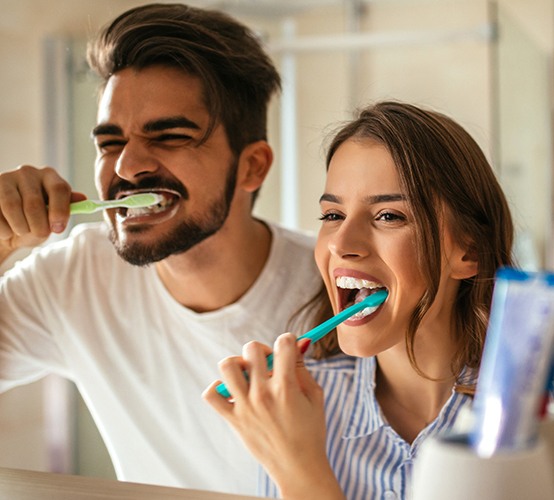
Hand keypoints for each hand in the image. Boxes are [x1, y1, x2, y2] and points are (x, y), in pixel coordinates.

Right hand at [0, 165, 85, 252]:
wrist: (9, 228)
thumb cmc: (37, 220)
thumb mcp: (55, 216)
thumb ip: (67, 208)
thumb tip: (82, 199)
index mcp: (50, 176)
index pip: (59, 189)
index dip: (60, 211)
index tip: (58, 229)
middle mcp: (28, 172)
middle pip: (34, 203)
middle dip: (38, 226)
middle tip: (39, 234)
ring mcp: (5, 178)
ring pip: (11, 207)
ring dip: (19, 227)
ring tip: (22, 231)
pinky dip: (3, 229)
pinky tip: (7, 231)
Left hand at [203, 333, 344, 499]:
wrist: (298, 468)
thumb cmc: (310, 432)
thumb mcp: (315, 396)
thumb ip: (303, 367)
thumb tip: (298, 342)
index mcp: (286, 387)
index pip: (283, 343)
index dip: (288, 340)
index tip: (288, 346)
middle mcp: (262, 393)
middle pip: (252, 349)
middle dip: (263, 349)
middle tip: (269, 363)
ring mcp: (245, 406)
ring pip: (227, 366)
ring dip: (238, 363)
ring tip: (248, 374)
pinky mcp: (233, 419)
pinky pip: (211, 394)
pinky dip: (218, 387)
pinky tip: (233, 390)